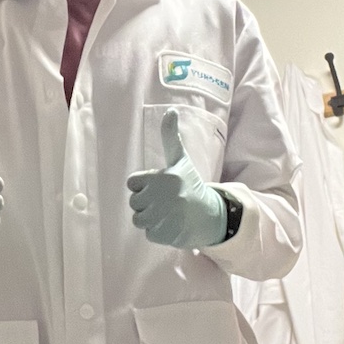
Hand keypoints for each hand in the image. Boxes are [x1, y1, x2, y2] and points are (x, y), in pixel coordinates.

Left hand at [126, 108, 226, 248]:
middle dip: (147, 203)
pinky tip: (172, 225)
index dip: (145, 185)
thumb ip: (170, 136)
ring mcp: (164, 216)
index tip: (162, 186)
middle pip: (134, 202)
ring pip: (138, 219)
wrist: (211, 215)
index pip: (133, 183)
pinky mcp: (165, 234)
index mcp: (163, 177)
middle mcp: (163, 196)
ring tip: (168, 213)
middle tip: (167, 201)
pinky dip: (158, 232)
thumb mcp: (180, 160)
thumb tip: (170, 109)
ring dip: (150, 218)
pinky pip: (148, 233)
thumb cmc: (190, 184)